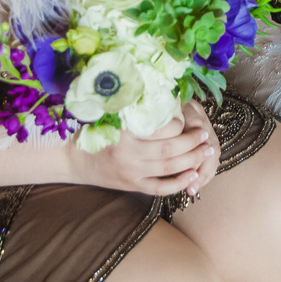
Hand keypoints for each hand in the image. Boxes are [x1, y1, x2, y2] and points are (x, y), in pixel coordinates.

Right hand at [70, 107, 216, 195]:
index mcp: (125, 130)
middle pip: (170, 149)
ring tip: (206, 151)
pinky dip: (179, 183)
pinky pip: (160, 188)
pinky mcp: (132, 185)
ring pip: (169, 168)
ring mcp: (130, 171)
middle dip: (193, 142)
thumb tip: (169, 93)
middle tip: (205, 135)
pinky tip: (193, 175)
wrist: (73, 159)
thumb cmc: (94, 130)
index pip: (162, 128)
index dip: (180, 124)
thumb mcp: (112, 114)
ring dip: (192, 160)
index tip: (189, 118)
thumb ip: (136, 108)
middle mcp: (128, 152)